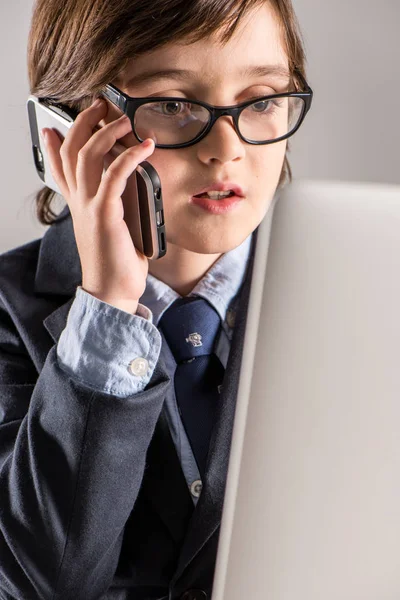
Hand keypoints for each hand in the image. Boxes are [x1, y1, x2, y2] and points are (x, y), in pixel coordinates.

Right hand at [41, 98, 154, 313]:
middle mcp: (79, 202)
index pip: (60, 168)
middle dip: (83, 122)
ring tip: (124, 119)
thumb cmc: (116, 262)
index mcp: (79, 205)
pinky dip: (131, 156)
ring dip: (106, 131)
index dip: (55, 144)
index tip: (55, 125)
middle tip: (100, 106)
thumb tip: (132, 192)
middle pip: (71, 150)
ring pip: (88, 155)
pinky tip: (146, 146)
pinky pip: (114, 176)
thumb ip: (115, 207)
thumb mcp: (111, 229)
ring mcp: (89, 207)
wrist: (112, 291)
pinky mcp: (105, 214)